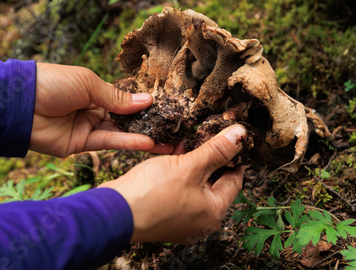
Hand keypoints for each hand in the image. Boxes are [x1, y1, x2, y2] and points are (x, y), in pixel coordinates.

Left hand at [29, 63, 173, 156]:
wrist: (19, 104)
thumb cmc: (53, 83)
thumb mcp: (89, 84)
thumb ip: (117, 97)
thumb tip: (147, 100)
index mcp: (94, 90)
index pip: (124, 99)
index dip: (143, 104)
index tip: (165, 108)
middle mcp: (93, 109)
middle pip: (125, 118)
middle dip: (148, 123)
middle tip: (173, 129)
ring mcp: (88, 127)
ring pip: (120, 132)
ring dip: (143, 136)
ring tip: (168, 141)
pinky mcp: (81, 144)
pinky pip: (109, 143)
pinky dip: (128, 143)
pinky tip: (147, 142)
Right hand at [99, 124, 246, 243]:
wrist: (114, 212)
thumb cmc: (153, 193)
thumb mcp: (190, 166)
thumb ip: (217, 150)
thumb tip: (241, 135)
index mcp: (213, 213)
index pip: (234, 181)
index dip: (235, 158)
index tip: (235, 140)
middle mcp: (200, 221)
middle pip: (214, 184)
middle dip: (213, 159)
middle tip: (212, 136)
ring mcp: (181, 220)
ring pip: (195, 186)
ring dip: (194, 163)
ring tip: (192, 141)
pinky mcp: (163, 214)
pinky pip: (179, 190)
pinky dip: (180, 173)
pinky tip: (174, 154)